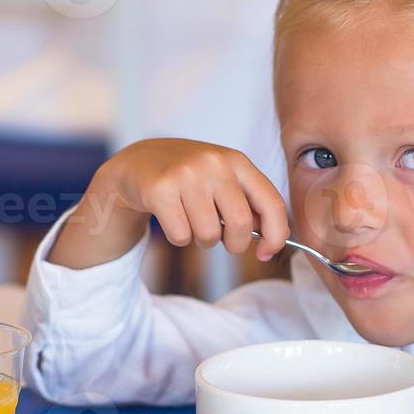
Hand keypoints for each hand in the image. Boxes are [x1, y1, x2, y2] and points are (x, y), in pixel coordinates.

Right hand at [49, 139, 289, 269]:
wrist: (137, 164)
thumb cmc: (188, 180)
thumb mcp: (222, 181)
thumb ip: (248, 205)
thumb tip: (271, 244)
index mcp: (236, 161)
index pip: (271, 203)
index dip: (276, 235)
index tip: (266, 252)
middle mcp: (213, 163)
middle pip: (240, 224)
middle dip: (234, 244)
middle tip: (220, 238)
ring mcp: (185, 174)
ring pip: (208, 235)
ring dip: (201, 239)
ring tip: (190, 220)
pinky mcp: (159, 189)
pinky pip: (181, 235)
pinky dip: (178, 237)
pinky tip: (171, 217)